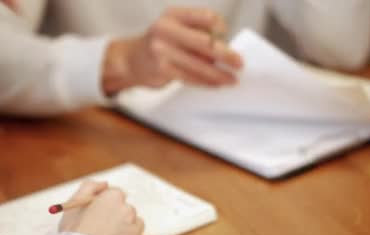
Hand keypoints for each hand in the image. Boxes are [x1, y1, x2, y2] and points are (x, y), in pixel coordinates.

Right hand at [60, 180, 159, 234]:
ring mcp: (135, 229)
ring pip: (137, 225)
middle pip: (127, 210)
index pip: (117, 195)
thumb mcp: (74, 202)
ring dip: (129, 231)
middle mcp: (128, 210)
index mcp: (114, 197)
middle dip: (118, 218)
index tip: (99, 214)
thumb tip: (105, 184)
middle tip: (102, 230)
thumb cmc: (74, 231)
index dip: (107, 205)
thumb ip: (90, 186)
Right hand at [102, 7, 242, 94]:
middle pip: (204, 42)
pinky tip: (215, 84)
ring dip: (218, 74)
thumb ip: (196, 34)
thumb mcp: (174, 29)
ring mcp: (162, 50)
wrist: (130, 60)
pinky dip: (205, 82)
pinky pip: (190, 77)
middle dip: (225, 54)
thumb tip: (225, 48)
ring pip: (199, 64)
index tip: (225, 34)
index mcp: (172, 15)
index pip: (204, 16)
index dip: (219, 26)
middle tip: (239, 63)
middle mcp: (165, 30)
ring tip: (231, 80)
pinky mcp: (162, 69)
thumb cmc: (159, 44)